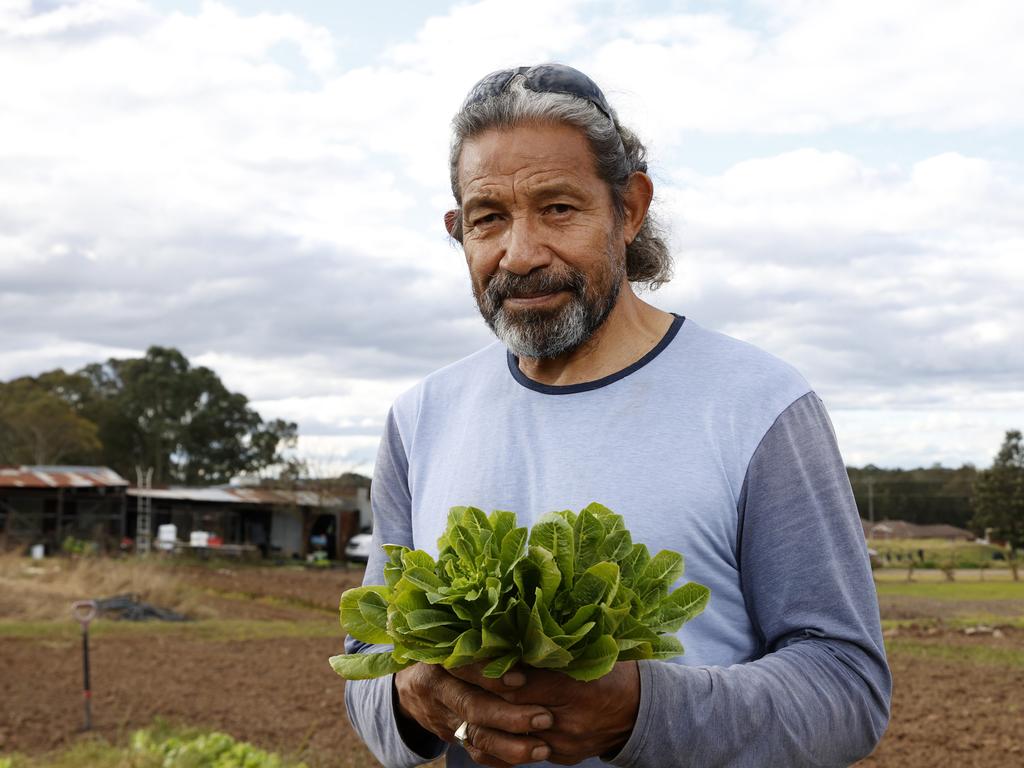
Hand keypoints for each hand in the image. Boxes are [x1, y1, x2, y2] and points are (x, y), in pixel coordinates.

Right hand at [394, 662, 554, 767]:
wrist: (411, 686)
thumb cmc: (450, 654)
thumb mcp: (459, 641)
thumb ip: (489, 646)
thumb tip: (534, 647)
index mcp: (442, 659)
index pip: (464, 667)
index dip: (490, 674)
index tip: (522, 679)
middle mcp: (439, 689)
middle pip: (472, 706)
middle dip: (509, 716)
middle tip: (544, 719)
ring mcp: (442, 717)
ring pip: (475, 736)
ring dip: (510, 746)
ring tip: (542, 748)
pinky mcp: (450, 736)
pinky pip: (475, 752)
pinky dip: (501, 758)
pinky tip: (526, 758)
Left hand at [458, 661, 640, 764]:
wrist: (642, 711)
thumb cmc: (614, 670)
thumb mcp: (589, 651)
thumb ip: (553, 648)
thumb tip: (512, 629)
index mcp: (574, 689)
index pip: (520, 684)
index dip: (490, 672)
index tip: (463, 655)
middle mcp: (565, 722)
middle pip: (509, 711)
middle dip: (476, 691)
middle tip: (448, 670)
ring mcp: (561, 744)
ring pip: (509, 738)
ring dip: (481, 719)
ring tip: (457, 697)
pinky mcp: (559, 757)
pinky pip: (520, 753)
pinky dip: (498, 738)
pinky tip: (479, 723)